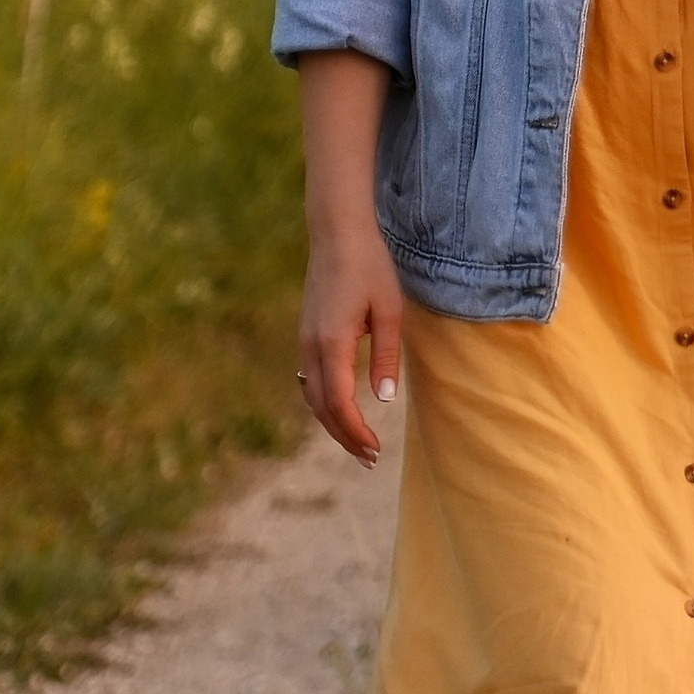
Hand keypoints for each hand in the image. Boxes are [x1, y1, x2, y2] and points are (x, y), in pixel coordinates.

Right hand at [298, 225, 406, 465]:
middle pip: (321, 408)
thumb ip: (386, 356)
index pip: (339, 403)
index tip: (374, 450)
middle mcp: (311, 347)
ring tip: (357, 443)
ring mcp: (304, 341)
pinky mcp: (306, 335)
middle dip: (344, 436)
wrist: (338, 234)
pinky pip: (310, 380)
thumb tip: (383, 398)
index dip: (355, 432)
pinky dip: (324, 403)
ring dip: (332, 423)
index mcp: (332, 343)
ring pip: (311, 396)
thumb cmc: (370, 267)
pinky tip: (341, 410)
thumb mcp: (389, 311)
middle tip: (369, 459)